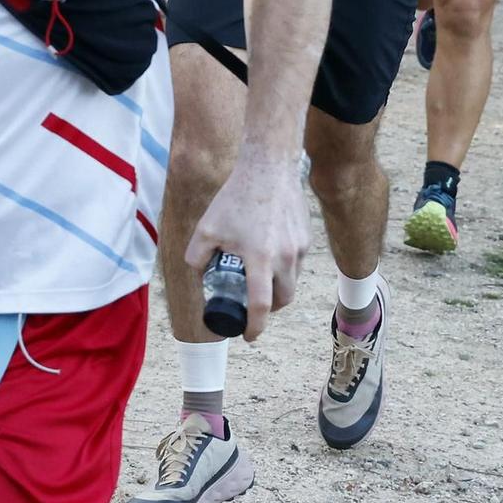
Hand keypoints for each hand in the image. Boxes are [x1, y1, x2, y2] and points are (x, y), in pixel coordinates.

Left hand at [183, 148, 308, 342]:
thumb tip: (199, 275)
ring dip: (278, 289)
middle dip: (268, 310)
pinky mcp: (306, 237)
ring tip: (260, 280)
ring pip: (292, 282)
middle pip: (282, 300)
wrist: (268, 166)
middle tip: (253, 307)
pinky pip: (297, 263)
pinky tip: (270, 253)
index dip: (254, 327)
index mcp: (260, 259)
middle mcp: (285, 258)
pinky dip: (285, 268)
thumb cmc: (235, 197)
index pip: (260, 306)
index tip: (247, 336)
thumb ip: (197, 256)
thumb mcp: (206, 228)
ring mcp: (299, 248)